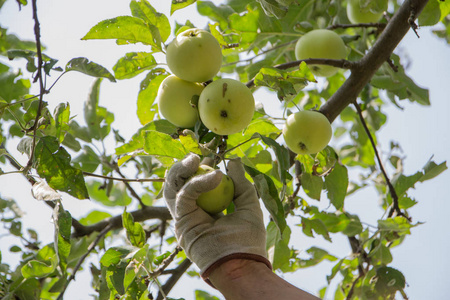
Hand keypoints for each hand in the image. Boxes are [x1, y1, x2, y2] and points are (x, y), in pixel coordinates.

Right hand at [163, 153, 270, 282]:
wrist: (242, 264)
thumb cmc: (248, 240)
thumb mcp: (249, 206)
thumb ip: (241, 185)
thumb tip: (234, 161)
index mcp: (205, 210)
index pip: (194, 184)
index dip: (199, 169)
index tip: (212, 157)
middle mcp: (191, 213)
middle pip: (177, 185)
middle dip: (183, 167)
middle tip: (196, 156)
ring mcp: (185, 218)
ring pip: (172, 188)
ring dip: (180, 171)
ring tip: (195, 159)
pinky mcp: (182, 222)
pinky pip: (184, 197)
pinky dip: (197, 183)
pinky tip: (215, 176)